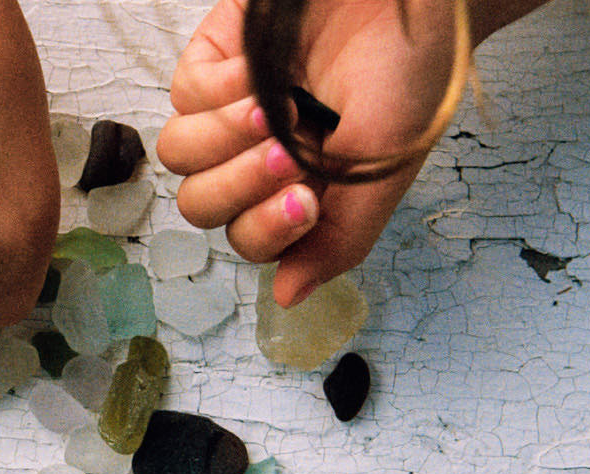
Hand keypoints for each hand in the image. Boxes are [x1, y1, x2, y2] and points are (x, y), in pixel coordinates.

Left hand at [158, 0, 465, 306]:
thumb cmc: (410, 76)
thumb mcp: (382, 171)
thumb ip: (338, 241)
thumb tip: (287, 298)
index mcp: (297, 191)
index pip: (246, 239)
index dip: (265, 229)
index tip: (308, 198)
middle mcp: (256, 155)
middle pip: (199, 205)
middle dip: (240, 184)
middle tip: (288, 149)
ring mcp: (229, 108)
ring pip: (179, 154)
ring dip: (225, 137)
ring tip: (276, 104)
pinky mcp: (215, 59)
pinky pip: (184, 94)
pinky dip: (223, 87)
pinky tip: (264, 71)